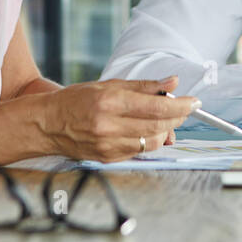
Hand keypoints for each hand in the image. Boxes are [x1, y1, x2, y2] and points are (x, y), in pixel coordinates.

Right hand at [35, 75, 199, 161]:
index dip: (180, 106)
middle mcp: (109, 125)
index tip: (194, 102)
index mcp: (110, 101)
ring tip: (167, 120)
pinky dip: (149, 140)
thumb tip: (172, 83)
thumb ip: (143, 86)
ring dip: (166, 130)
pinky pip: (139, 151)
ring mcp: (108, 145)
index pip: (156, 108)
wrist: (48, 123)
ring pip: (151, 141)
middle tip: (184, 109)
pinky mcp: (107, 158)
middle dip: (177, 117)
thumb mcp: (109, 84)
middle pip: (157, 125)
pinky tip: (148, 130)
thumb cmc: (77, 100)